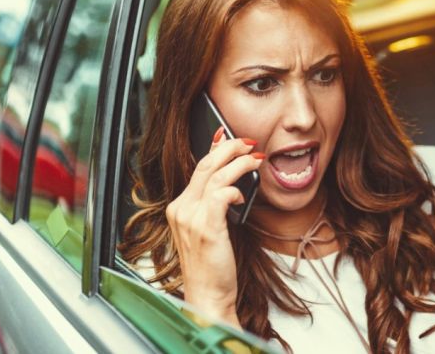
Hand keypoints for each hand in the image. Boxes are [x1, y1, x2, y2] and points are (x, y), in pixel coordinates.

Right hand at [165, 127, 263, 324]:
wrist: (207, 296)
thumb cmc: (211, 267)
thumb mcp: (209, 230)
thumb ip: (214, 205)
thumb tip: (231, 185)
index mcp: (178, 208)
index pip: (197, 169)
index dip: (215, 150)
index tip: (228, 137)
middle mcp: (181, 209)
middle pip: (205, 165)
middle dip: (229, 148)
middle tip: (248, 141)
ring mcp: (191, 218)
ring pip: (215, 175)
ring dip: (239, 162)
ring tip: (256, 158)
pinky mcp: (207, 227)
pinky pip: (222, 195)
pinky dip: (235, 189)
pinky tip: (244, 195)